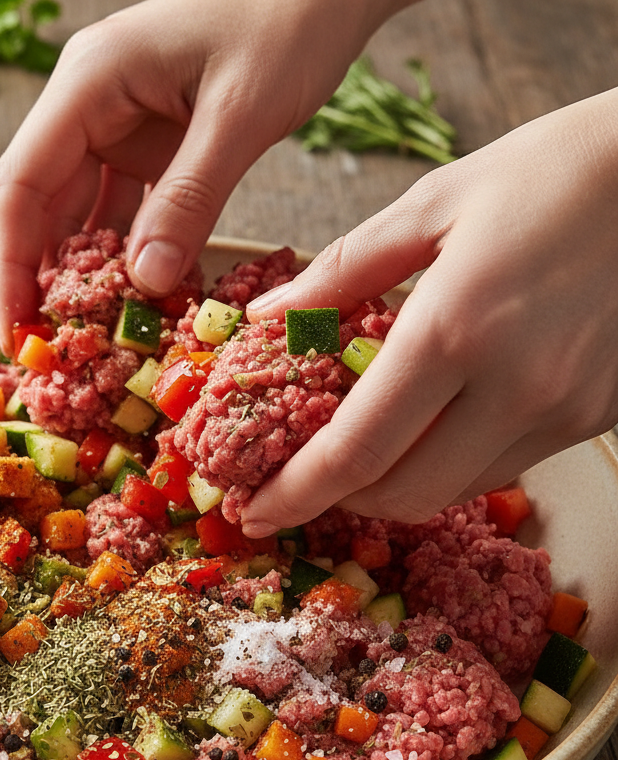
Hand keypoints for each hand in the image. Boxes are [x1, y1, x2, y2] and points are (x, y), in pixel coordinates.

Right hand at [0, 0, 411, 351]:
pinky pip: (128, 212)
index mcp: (89, 82)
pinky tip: (142, 299)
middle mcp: (90, 105)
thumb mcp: (239, 115)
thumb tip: (143, 285)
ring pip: (82, 214)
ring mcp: (120, 125)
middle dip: (43, 280)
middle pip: (40, 206)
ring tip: (92, 338)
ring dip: (88, 276)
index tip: (16, 327)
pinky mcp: (153, 145)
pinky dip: (133, 256)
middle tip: (51, 349)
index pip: (20, 185)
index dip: (10, 263)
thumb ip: (189, 200)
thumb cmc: (288, 20)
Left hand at [241, 87, 617, 532]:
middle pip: (401, 495)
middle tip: (301, 481)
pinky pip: (501, 467)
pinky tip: (431, 424)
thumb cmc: (552, 171)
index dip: (295, 495)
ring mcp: (562, 410)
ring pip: (453, 491)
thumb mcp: (434, 203)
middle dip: (338, 501)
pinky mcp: (595, 417)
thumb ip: (342, 272)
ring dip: (394, 485)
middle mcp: (512, 387)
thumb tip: (268, 318)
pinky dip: (449, 462)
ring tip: (361, 449)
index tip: (253, 513)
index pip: (355, 451)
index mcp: (454, 329)